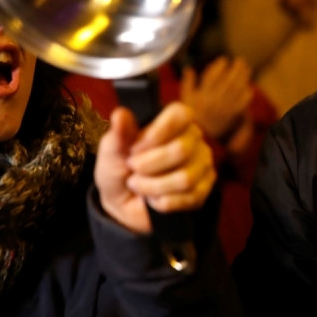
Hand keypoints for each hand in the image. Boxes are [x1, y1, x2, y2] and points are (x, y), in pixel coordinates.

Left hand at [94, 102, 215, 233]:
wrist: (122, 201)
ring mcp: (202, 164)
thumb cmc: (119, 168)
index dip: (156, 133)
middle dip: (148, 165)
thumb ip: (119, 134)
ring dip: (152, 187)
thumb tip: (120, 114)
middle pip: (181, 150)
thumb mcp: (112, 151)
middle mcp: (193, 139)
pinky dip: (161, 202)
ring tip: (138, 185)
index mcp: (175, 120)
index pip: (181, 115)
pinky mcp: (204, 190)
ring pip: (184, 178)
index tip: (134, 148)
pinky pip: (187, 198)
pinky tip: (152, 198)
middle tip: (133, 169)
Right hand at [180, 56, 253, 141]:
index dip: (219, 66)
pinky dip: (246, 94)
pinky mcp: (232, 116)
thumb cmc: (192, 116)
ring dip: (243, 77)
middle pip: (227, 81)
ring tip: (246, 69)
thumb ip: (187, 83)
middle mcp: (213, 100)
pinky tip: (249, 87)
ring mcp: (224, 108)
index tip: (224, 60)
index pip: (211, 76)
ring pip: (236, 89)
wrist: (199, 138)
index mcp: (201, 95)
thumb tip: (188, 68)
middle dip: (235, 69)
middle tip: (240, 61)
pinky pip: (242, 103)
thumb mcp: (185, 99)